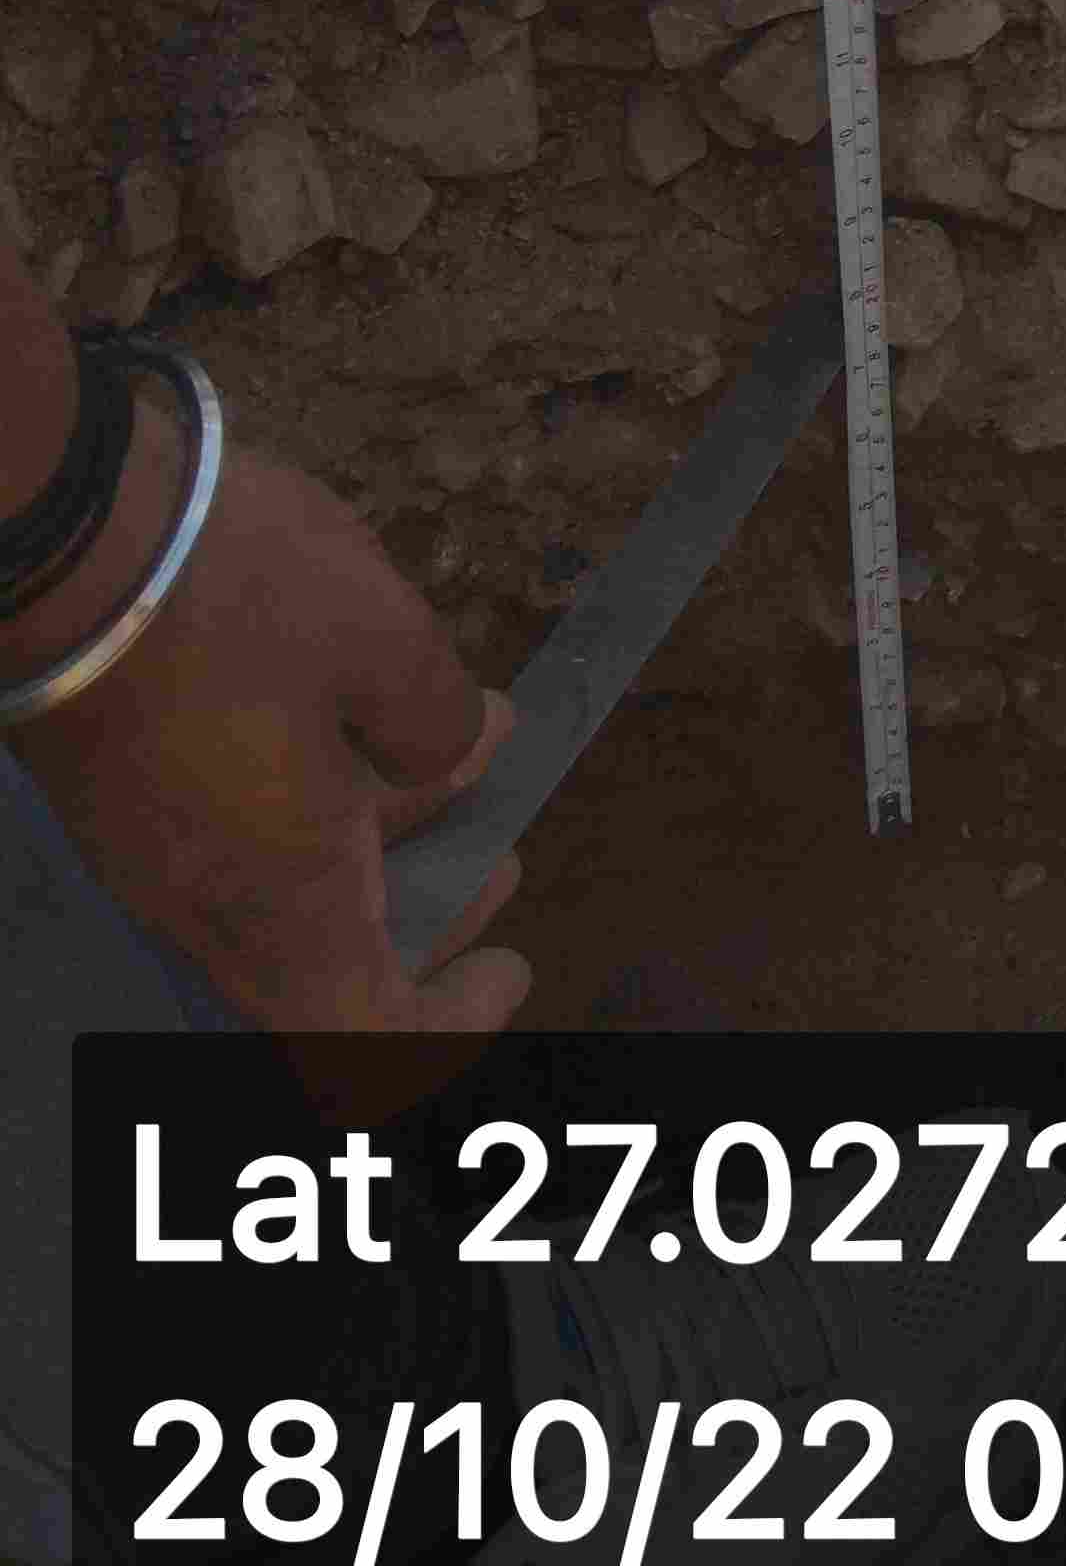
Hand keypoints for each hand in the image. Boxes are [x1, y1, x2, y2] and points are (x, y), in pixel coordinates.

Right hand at [7, 428, 527, 1036]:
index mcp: (277, 897)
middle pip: (320, 976)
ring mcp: (143, 855)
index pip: (365, 1035)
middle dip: (424, 925)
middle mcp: (199, 905)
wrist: (56, 531)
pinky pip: (221, 851)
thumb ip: (436, 718)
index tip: (508, 964)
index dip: (448, 1022)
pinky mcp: (113, 799)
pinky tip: (344, 723)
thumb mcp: (383, 637)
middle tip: (497, 859)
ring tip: (444, 766)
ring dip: (369, 860)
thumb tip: (462, 750)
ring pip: (271, 906)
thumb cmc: (226, 591)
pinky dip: (301, 819)